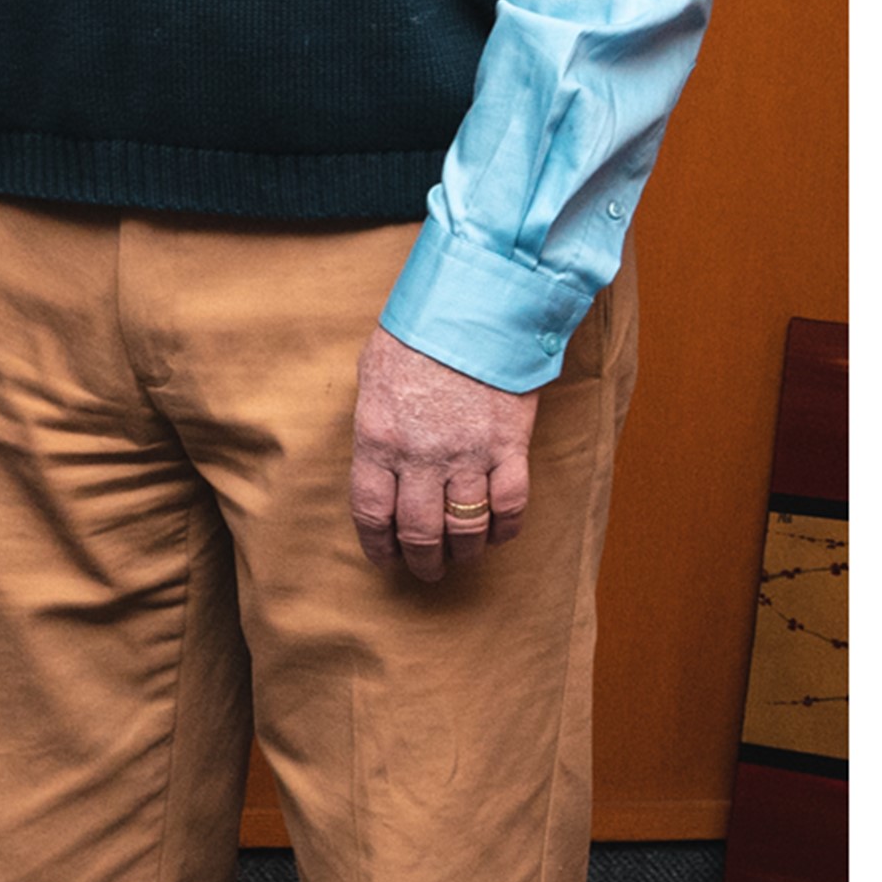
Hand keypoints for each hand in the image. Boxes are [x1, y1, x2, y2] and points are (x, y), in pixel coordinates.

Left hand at [350, 325, 539, 581]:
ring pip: (465, 526)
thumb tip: (378, 460)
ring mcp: (468, 454)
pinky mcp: (510, 446)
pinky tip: (499, 535)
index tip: (384, 559)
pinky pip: (510, 504)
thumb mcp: (372, 377)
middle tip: (426, 571)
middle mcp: (420, 456)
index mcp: (377, 440)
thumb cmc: (416, 338)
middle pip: (419, 530)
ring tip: (461, 560)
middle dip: (421, 559)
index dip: (377, 545)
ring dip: (463, 552)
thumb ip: (375, 426)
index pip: (371, 512)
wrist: (473, 309)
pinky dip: (505, 528)